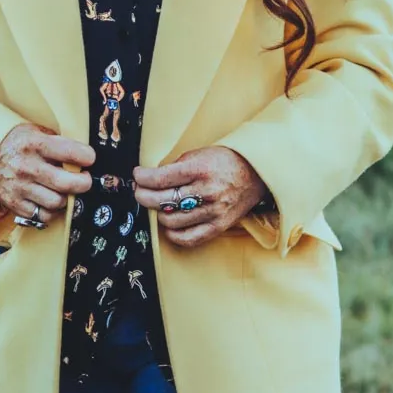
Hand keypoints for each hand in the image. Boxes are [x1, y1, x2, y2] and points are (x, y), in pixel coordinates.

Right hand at [0, 124, 93, 228]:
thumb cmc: (17, 143)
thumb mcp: (35, 131)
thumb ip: (58, 141)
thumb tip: (84, 154)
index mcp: (35, 144)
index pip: (70, 152)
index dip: (87, 157)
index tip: (90, 159)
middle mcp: (28, 167)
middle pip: (66, 183)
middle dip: (83, 183)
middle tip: (84, 179)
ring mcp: (20, 187)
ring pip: (57, 202)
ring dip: (66, 198)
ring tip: (65, 190)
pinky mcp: (14, 204)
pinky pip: (42, 216)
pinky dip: (51, 211)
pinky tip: (50, 200)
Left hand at [132, 146, 267, 249]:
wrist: (256, 172)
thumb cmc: (224, 161)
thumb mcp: (199, 154)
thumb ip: (176, 167)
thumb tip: (149, 179)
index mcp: (200, 169)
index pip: (161, 179)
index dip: (142, 178)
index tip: (137, 176)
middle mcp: (206, 191)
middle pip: (162, 200)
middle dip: (143, 195)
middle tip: (140, 191)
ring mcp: (213, 211)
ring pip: (171, 220)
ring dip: (158, 213)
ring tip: (159, 204)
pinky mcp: (218, 226)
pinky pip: (188, 238)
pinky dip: (173, 233)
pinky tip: (169, 224)